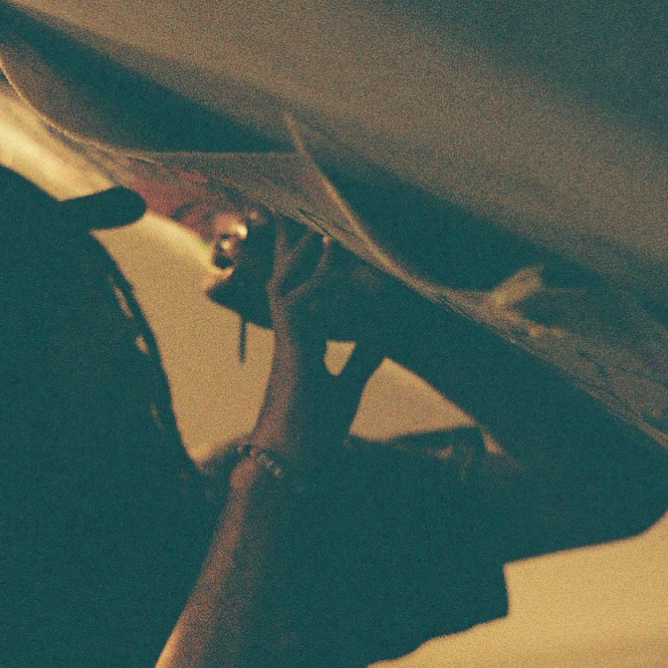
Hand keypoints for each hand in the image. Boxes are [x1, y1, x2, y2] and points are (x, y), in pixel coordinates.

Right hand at [249, 223, 383, 466]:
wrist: (291, 461)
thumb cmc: (312, 430)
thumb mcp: (347, 387)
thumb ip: (360, 358)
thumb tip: (381, 334)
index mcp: (303, 341)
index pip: (307, 290)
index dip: (312, 261)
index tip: (324, 230)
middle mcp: (291, 334)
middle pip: (287, 276)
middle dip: (293, 244)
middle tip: (299, 206)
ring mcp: (288, 341)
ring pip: (287, 283)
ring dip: (301, 251)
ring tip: (319, 219)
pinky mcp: (292, 351)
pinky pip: (297, 305)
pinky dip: (314, 279)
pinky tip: (328, 257)